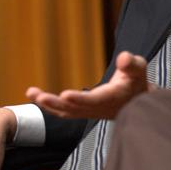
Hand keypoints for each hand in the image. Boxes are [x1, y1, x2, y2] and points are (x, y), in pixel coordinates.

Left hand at [27, 51, 149, 119]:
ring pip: (67, 112)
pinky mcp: (84, 111)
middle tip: (38, 96)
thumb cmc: (137, 82)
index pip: (94, 101)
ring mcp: (90, 112)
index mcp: (112, 99)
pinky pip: (65, 111)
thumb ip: (132, 64)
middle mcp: (99, 109)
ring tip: (31, 93)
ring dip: (49, 105)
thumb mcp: (139, 69)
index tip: (65, 95)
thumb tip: (124, 58)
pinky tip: (37, 97)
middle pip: (74, 109)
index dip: (80, 99)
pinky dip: (51, 106)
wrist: (138, 102)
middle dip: (55, 103)